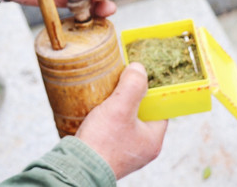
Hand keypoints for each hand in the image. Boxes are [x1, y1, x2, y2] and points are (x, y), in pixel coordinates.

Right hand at [75, 63, 167, 179]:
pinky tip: (96, 113)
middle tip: (119, 85)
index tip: (137, 79)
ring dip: (117, 109)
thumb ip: (133, 85)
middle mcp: (142, 149)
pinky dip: (106, 121)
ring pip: (126, 122)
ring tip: (106, 97)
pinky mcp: (109, 154)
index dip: (149, 92)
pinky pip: (113, 132)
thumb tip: (139, 68)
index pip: (159, 109)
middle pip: (141, 114)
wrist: (78, 168)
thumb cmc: (102, 141)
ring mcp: (126, 153)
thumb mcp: (120, 107)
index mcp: (153, 139)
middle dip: (130, 99)